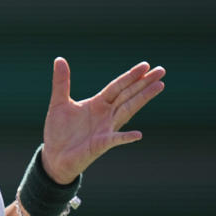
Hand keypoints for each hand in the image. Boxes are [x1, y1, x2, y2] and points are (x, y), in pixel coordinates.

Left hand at [41, 57, 165, 183]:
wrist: (54, 156)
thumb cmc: (59, 131)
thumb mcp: (58, 103)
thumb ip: (61, 82)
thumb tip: (59, 59)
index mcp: (98, 104)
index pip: (117, 86)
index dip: (130, 76)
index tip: (146, 65)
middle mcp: (106, 115)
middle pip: (128, 95)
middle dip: (144, 83)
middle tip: (161, 70)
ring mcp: (106, 129)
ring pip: (127, 110)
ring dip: (142, 99)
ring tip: (158, 86)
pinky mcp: (100, 144)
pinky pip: (115, 140)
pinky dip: (126, 138)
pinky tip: (138, 134)